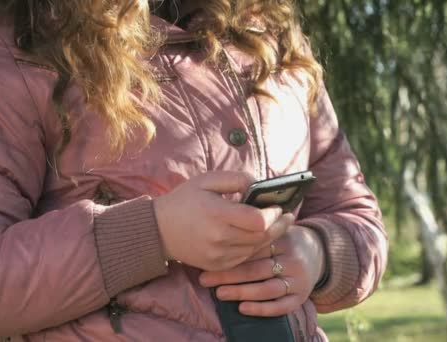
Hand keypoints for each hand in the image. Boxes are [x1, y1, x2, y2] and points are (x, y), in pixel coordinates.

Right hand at [154, 171, 294, 271]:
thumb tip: (259, 186)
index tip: (278, 206)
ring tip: (277, 225)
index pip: (258, 221)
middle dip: (278, 226)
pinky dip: (254, 247)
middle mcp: (219, 238)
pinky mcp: (217, 266)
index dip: (273, 214)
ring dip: (269, 237)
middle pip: (262, 237)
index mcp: (217, 215)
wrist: (158, 230)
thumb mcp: (207, 180)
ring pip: (255, 249)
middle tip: (289, 216)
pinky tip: (258, 237)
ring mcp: (218, 255)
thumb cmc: (184, 200)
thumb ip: (237, 179)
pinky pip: (244, 258)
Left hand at [199, 225, 325, 316]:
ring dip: (241, 292)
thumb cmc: (284, 241)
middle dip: (229, 275)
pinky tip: (242, 308)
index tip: (209, 258)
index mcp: (284, 239)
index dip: (231, 254)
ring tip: (220, 293)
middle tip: (205, 279)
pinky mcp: (301, 297)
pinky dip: (261, 309)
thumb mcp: (275, 231)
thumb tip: (219, 237)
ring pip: (267, 288)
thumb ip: (255, 234)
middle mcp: (293, 259)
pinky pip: (281, 306)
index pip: (255, 248)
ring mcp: (298, 280)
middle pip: (257, 269)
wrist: (318, 253)